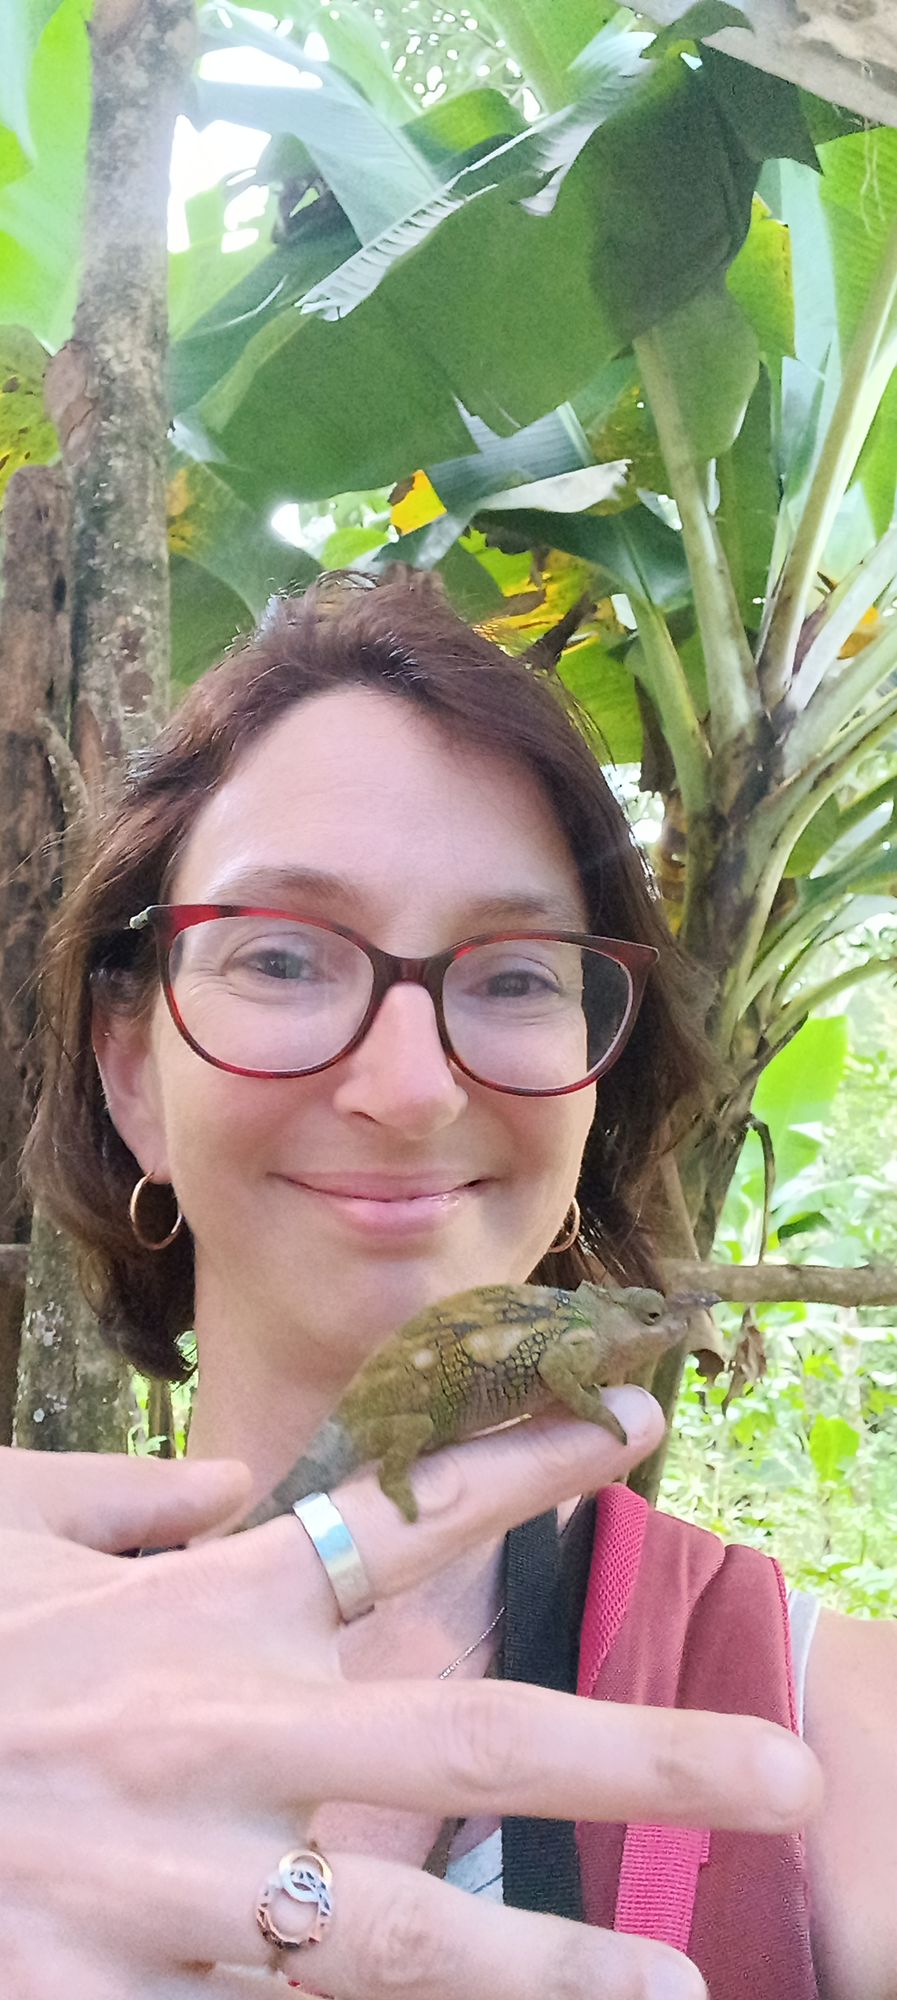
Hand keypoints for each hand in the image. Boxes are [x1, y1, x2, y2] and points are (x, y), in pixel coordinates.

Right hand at [0, 1399, 820, 1998]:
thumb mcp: (3, 1523)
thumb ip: (124, 1497)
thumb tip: (231, 1481)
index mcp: (198, 1611)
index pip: (398, 1517)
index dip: (527, 1465)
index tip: (642, 1422)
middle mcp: (214, 1740)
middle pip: (457, 1741)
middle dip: (631, 1753)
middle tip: (782, 1770)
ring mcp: (169, 1885)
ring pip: (393, 1934)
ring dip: (543, 1967)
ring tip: (676, 1992)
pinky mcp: (103, 1996)